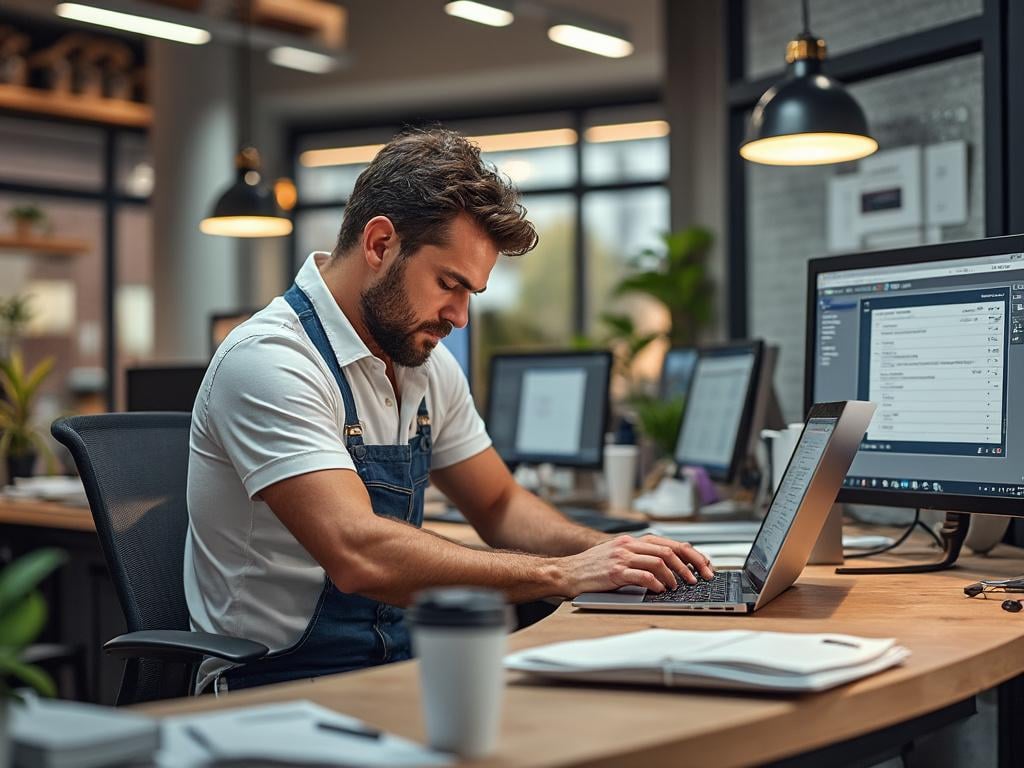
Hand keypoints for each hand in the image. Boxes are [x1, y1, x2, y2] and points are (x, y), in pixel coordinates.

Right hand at [557, 534, 714, 596]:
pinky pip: (642, 576)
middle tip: (699, 579)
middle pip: (669, 550)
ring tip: (678, 587)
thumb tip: (672, 567)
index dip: (691, 554)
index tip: (704, 566)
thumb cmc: (593, 567)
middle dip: (690, 566)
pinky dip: (656, 583)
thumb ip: (641, 557)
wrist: (567, 572)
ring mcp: (622, 557)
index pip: (670, 543)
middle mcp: (629, 545)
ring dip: (674, 576)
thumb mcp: (619, 556)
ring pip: (659, 562)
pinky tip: (660, 590)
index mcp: (633, 541)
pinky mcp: (615, 572)